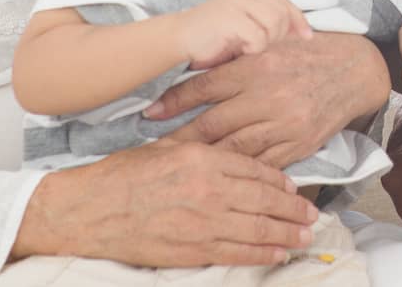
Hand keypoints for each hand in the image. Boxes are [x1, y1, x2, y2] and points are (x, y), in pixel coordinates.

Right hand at [12, 141, 318, 266]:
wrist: (90, 209)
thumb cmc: (123, 175)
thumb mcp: (167, 148)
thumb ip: (203, 150)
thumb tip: (233, 155)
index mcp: (203, 158)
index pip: (255, 169)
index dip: (280, 181)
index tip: (294, 188)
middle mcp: (209, 189)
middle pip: (264, 199)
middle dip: (292, 209)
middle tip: (311, 214)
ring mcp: (203, 222)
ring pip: (258, 228)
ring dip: (286, 233)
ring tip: (304, 235)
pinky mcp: (193, 249)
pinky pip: (237, 252)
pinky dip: (262, 253)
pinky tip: (278, 253)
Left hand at [144, 33, 390, 167]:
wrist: (354, 70)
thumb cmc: (307, 54)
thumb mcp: (271, 45)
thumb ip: (237, 59)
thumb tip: (194, 67)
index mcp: (256, 66)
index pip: (204, 86)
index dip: (174, 101)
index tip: (149, 113)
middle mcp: (267, 96)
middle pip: (212, 123)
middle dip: (179, 138)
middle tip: (153, 150)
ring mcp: (283, 124)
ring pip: (233, 149)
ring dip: (203, 160)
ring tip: (178, 168)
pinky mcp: (298, 144)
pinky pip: (261, 164)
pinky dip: (238, 172)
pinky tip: (219, 178)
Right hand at [177, 0, 312, 69]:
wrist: (179, 38)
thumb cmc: (214, 35)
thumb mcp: (246, 23)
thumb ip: (268, 21)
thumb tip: (302, 31)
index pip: (285, 2)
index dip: (299, 20)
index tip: (307, 37)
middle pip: (283, 14)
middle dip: (280, 35)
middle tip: (261, 46)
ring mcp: (237, 1)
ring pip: (274, 24)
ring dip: (266, 42)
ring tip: (249, 47)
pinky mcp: (230, 17)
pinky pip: (258, 37)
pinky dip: (253, 48)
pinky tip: (240, 50)